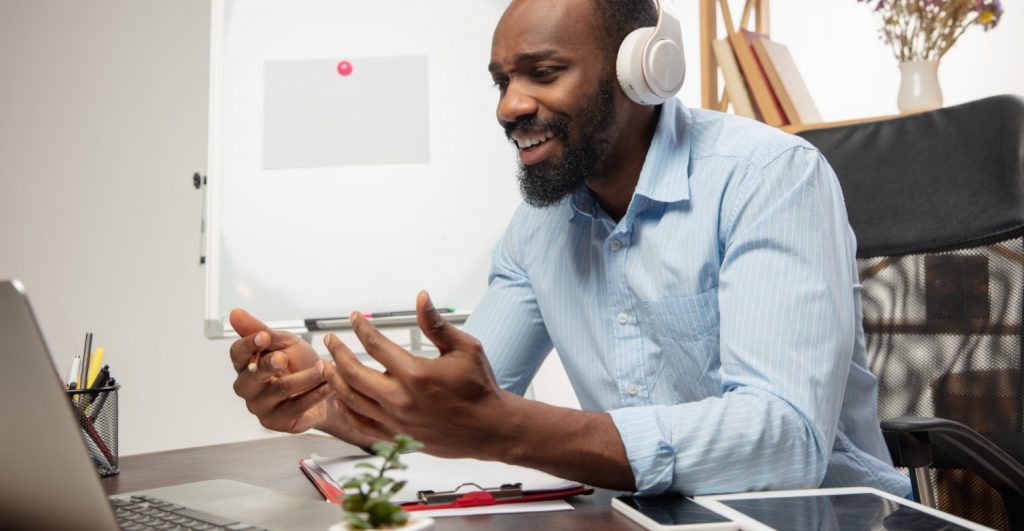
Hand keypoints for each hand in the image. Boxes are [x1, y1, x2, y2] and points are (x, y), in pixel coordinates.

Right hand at [228, 308, 333, 432]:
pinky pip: (296, 407)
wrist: (326, 389)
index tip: (264, 337)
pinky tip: (328, 385)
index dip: (248, 345)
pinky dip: (315, 394)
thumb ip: (261, 330)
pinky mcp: (278, 422)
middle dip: (268, 365)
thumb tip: (235, 313)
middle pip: (251, 377)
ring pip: (279, 391)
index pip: (237, 354)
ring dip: (305, 377)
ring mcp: (261, 407)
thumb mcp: (285, 342)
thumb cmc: (301, 364)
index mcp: (246, 365)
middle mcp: (248, 388)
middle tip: (283, 357)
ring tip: (323, 367)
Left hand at [322, 291, 514, 458]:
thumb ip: (437, 324)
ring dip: (336, 380)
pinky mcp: (397, 437)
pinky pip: (361, 424)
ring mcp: (396, 421)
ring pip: (352, 400)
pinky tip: (341, 399)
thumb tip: (421, 298)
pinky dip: (347, 410)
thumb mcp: (465, 348)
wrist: (490, 428)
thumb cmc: (480, 387)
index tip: (354, 318)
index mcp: (416, 374)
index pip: (376, 345)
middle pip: (354, 373)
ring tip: (327, 366)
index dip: (361, 328)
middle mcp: (401, 399)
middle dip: (338, 353)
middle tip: (330, 341)